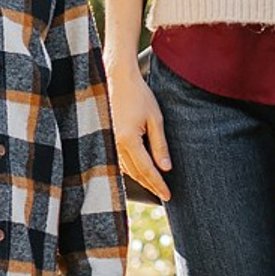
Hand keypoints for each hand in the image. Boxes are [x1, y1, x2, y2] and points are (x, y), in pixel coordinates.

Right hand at [105, 57, 172, 202]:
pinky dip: (130, 169)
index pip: (147, 170)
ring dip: (140, 179)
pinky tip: (138, 171)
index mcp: (129, 141)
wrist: (117, 79)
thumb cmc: (138, 95)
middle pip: (136, 173)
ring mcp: (108, 142)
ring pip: (126, 169)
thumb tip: (166, 168)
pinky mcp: (106, 137)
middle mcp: (115, 145)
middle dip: (150, 185)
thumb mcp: (155, 119)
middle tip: (163, 195)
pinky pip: (119, 160)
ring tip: (154, 185)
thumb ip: (160, 145)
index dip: (158, 184)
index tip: (168, 196)